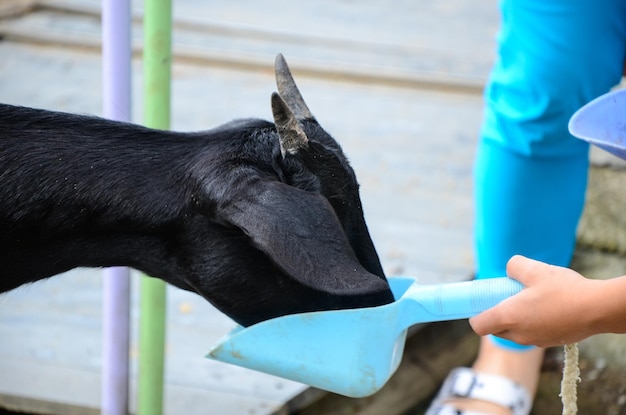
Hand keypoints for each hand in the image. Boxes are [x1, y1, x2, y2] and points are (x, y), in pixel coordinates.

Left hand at [469, 255, 596, 347]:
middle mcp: (519, 334)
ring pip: (515, 332)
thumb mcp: (534, 269)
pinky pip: (532, 333)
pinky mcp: (551, 342)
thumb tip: (510, 269)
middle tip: (508, 296)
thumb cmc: (564, 289)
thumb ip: (514, 266)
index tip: (481, 303)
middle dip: (496, 314)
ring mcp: (536, 340)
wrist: (598, 308)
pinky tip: (547, 306)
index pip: (478, 326)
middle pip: (496, 329)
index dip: (475, 315)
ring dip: (516, 318)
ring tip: (531, 298)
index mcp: (509, 317)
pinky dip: (532, 322)